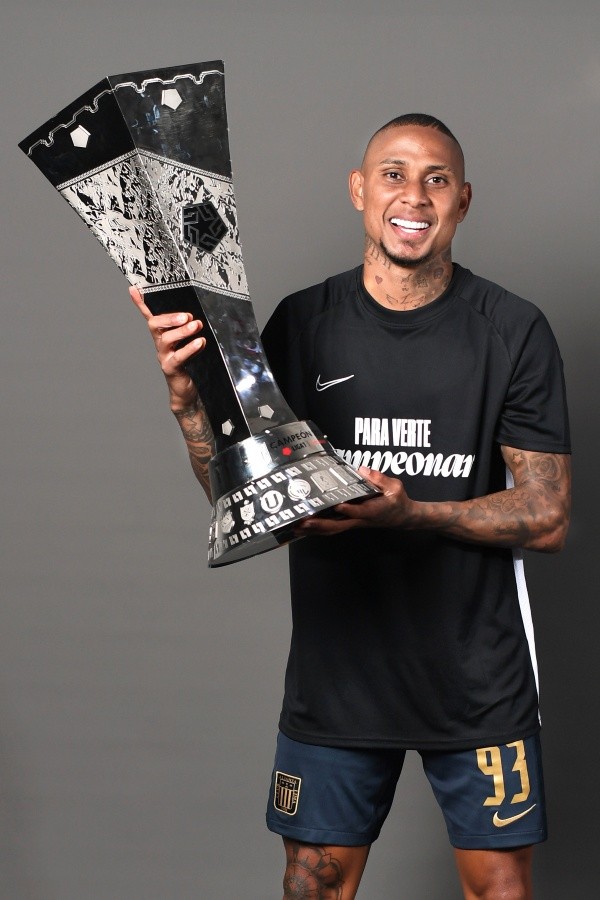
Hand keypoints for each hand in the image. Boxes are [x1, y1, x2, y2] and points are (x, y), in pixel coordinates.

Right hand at [129, 286, 204, 411]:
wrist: (187, 390)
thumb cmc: (191, 363)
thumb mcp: (191, 342)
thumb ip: (192, 329)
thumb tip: (202, 314)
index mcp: (163, 334)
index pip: (150, 316)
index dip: (141, 303)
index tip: (134, 289)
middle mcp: (160, 343)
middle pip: (155, 325)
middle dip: (170, 318)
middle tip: (187, 316)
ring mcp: (164, 356)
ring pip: (167, 340)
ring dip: (182, 331)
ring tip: (196, 325)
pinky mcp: (171, 368)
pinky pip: (178, 357)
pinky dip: (190, 348)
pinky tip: (200, 342)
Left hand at [295, 467, 415, 536]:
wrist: (402, 517)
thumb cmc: (398, 501)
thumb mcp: (395, 487)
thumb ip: (380, 479)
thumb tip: (362, 470)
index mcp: (373, 511)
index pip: (359, 512)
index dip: (348, 510)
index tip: (338, 506)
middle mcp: (360, 520)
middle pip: (337, 526)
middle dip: (319, 525)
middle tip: (302, 522)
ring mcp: (353, 523)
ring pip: (331, 530)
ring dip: (313, 529)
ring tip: (296, 526)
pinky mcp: (349, 522)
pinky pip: (331, 528)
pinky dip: (316, 529)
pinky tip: (303, 526)